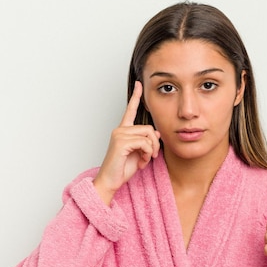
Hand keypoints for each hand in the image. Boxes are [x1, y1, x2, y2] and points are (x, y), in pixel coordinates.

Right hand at [93, 81, 160, 204]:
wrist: (110, 182)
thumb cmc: (122, 169)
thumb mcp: (139, 154)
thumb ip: (146, 142)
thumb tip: (156, 132)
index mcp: (123, 131)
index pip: (130, 111)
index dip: (136, 97)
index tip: (139, 84)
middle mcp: (120, 130)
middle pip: (148, 128)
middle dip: (155, 144)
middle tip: (152, 157)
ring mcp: (119, 135)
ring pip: (147, 135)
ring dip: (151, 150)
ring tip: (146, 160)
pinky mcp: (121, 142)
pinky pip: (144, 143)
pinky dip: (147, 154)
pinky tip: (142, 162)